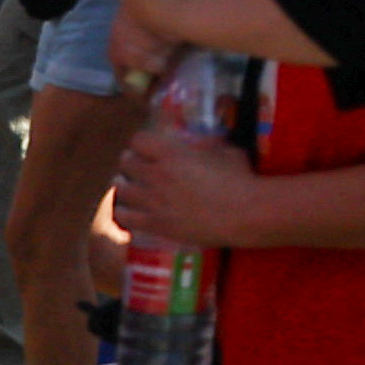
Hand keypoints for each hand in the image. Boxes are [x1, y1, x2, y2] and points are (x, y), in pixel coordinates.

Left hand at [117, 121, 266, 249]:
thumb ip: (208, 146)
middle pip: (125, 163)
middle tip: (140, 169)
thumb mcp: (225, 151)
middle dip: (131, 163)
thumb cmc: (240, 178)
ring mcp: (153, 201)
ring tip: (133, 190)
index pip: (138, 140)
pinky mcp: (155, 224)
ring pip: (120, 190)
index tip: (148, 148)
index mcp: (172, 153)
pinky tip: (131, 212)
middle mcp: (156, 175)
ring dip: (126, 187)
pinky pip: (124, 218)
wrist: (244, 213)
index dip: (141, 143)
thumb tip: (204, 144)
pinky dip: (124, 213)